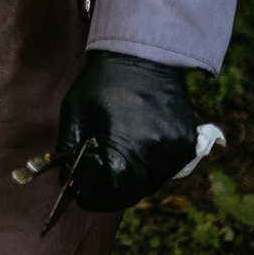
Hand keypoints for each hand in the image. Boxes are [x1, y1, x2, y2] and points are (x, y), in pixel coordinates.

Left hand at [57, 51, 197, 211]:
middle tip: (94, 186)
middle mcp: (153, 155)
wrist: (144, 56)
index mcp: (122, 148)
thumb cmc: (102, 82)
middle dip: (111, 193)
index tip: (80, 197)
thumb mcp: (74, 111)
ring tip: (113, 166)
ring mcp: (174, 152)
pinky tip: (135, 152)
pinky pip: (168, 169)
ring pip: (151, 183)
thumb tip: (66, 181)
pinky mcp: (187, 145)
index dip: (93, 197)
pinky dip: (150, 168)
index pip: (110, 192)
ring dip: (131, 182)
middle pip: (132, 192)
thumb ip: (69, 149)